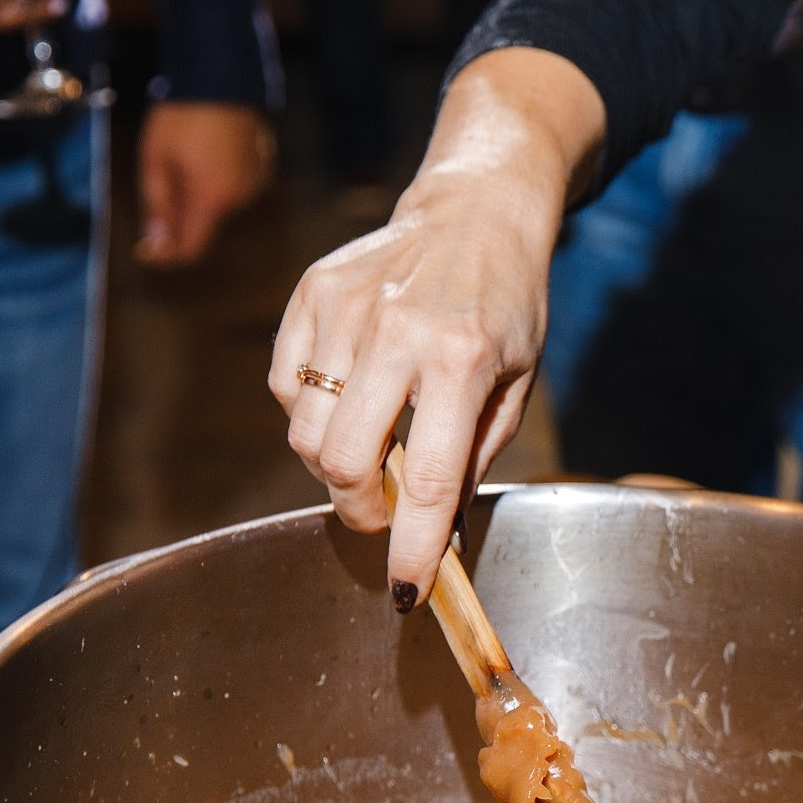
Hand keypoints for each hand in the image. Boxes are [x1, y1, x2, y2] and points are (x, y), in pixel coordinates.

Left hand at [135, 103, 275, 266]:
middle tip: (163, 175)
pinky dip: (218, 181)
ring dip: (199, 194)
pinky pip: (235, 189)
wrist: (222, 79)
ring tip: (186, 156)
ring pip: (219, 206)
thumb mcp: (155, 161)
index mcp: (210, 200)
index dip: (166, 255)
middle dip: (180, 213)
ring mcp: (255, 185)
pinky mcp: (263, 170)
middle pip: (204, 225)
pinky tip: (207, 152)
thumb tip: (154, 246)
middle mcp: (239, 199)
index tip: (145, 249)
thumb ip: (156, 207)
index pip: (191, 249)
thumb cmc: (182, 118)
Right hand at [269, 177, 552, 602]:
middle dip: (360, 508)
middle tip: (383, 514)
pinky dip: (307, 413)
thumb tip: (435, 527)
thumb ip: (474, 454)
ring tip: (372, 448)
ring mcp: (345, 309)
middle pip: (343, 461)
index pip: (426, 478)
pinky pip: (285, 386)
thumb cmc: (508, 304)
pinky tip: (347, 401)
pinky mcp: (310, 293)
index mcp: (461, 359)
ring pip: (305, 430)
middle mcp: (396, 332)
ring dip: (332, 463)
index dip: (411, 546)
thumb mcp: (518, 382)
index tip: (405, 590)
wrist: (477, 212)